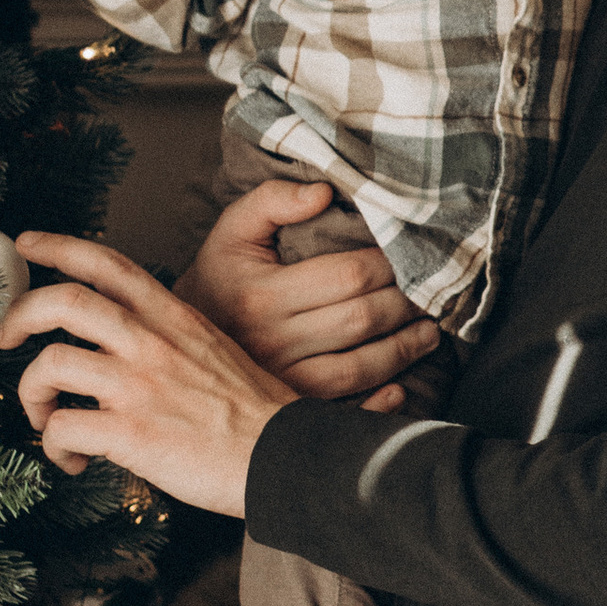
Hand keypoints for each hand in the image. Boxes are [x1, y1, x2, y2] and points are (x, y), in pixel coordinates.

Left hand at [0, 231, 294, 510]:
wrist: (287, 456)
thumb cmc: (255, 414)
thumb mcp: (215, 351)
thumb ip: (169, 340)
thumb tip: (124, 354)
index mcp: (173, 318)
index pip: (108, 263)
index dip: (59, 247)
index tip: (27, 246)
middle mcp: (151, 343)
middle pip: (63, 300)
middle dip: (19, 315)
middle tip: (6, 337)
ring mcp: (138, 386)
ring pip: (49, 364)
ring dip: (31, 394)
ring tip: (45, 417)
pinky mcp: (130, 432)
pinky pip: (62, 429)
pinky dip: (54, 447)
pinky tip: (72, 459)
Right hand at [176, 177, 445, 413]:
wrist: (176, 342)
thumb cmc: (219, 279)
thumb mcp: (233, 230)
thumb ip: (273, 201)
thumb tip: (323, 192)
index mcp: (262, 295)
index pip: (347, 276)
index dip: (388, 265)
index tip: (408, 256)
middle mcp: (271, 343)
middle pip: (360, 321)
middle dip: (406, 305)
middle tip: (430, 294)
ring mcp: (279, 382)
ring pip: (358, 370)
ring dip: (403, 352)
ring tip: (428, 334)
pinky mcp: (285, 410)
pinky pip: (340, 412)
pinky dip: (376, 407)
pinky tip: (400, 388)